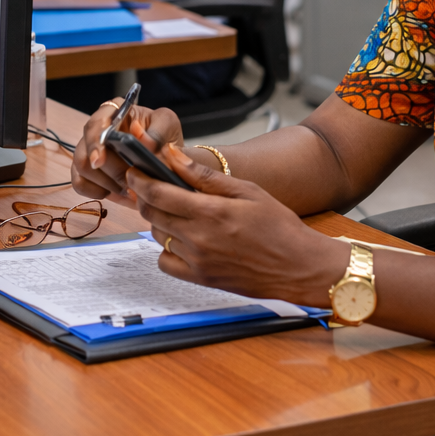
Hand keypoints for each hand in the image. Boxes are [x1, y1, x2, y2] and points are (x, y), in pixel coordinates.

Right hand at [71, 101, 183, 204]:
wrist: (165, 157)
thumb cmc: (163, 136)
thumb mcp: (169, 126)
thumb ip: (159, 131)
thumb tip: (144, 142)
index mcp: (114, 112)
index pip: (96, 123)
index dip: (95, 142)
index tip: (100, 161)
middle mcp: (97, 130)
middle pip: (86, 152)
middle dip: (110, 171)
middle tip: (132, 183)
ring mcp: (89, 151)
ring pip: (82, 169)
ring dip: (106, 183)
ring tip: (129, 190)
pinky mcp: (87, 172)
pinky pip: (80, 184)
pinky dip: (96, 192)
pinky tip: (116, 192)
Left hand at [130, 145, 348, 306]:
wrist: (299, 267)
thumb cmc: (279, 226)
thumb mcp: (246, 191)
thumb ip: (205, 176)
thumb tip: (173, 156)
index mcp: (210, 213)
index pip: (158, 192)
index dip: (140, 179)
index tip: (135, 170)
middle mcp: (198, 239)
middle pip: (152, 213)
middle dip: (146, 196)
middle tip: (152, 186)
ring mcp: (197, 262)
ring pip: (157, 235)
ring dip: (159, 220)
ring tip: (177, 211)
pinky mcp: (200, 279)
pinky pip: (165, 262)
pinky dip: (166, 249)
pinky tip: (182, 239)